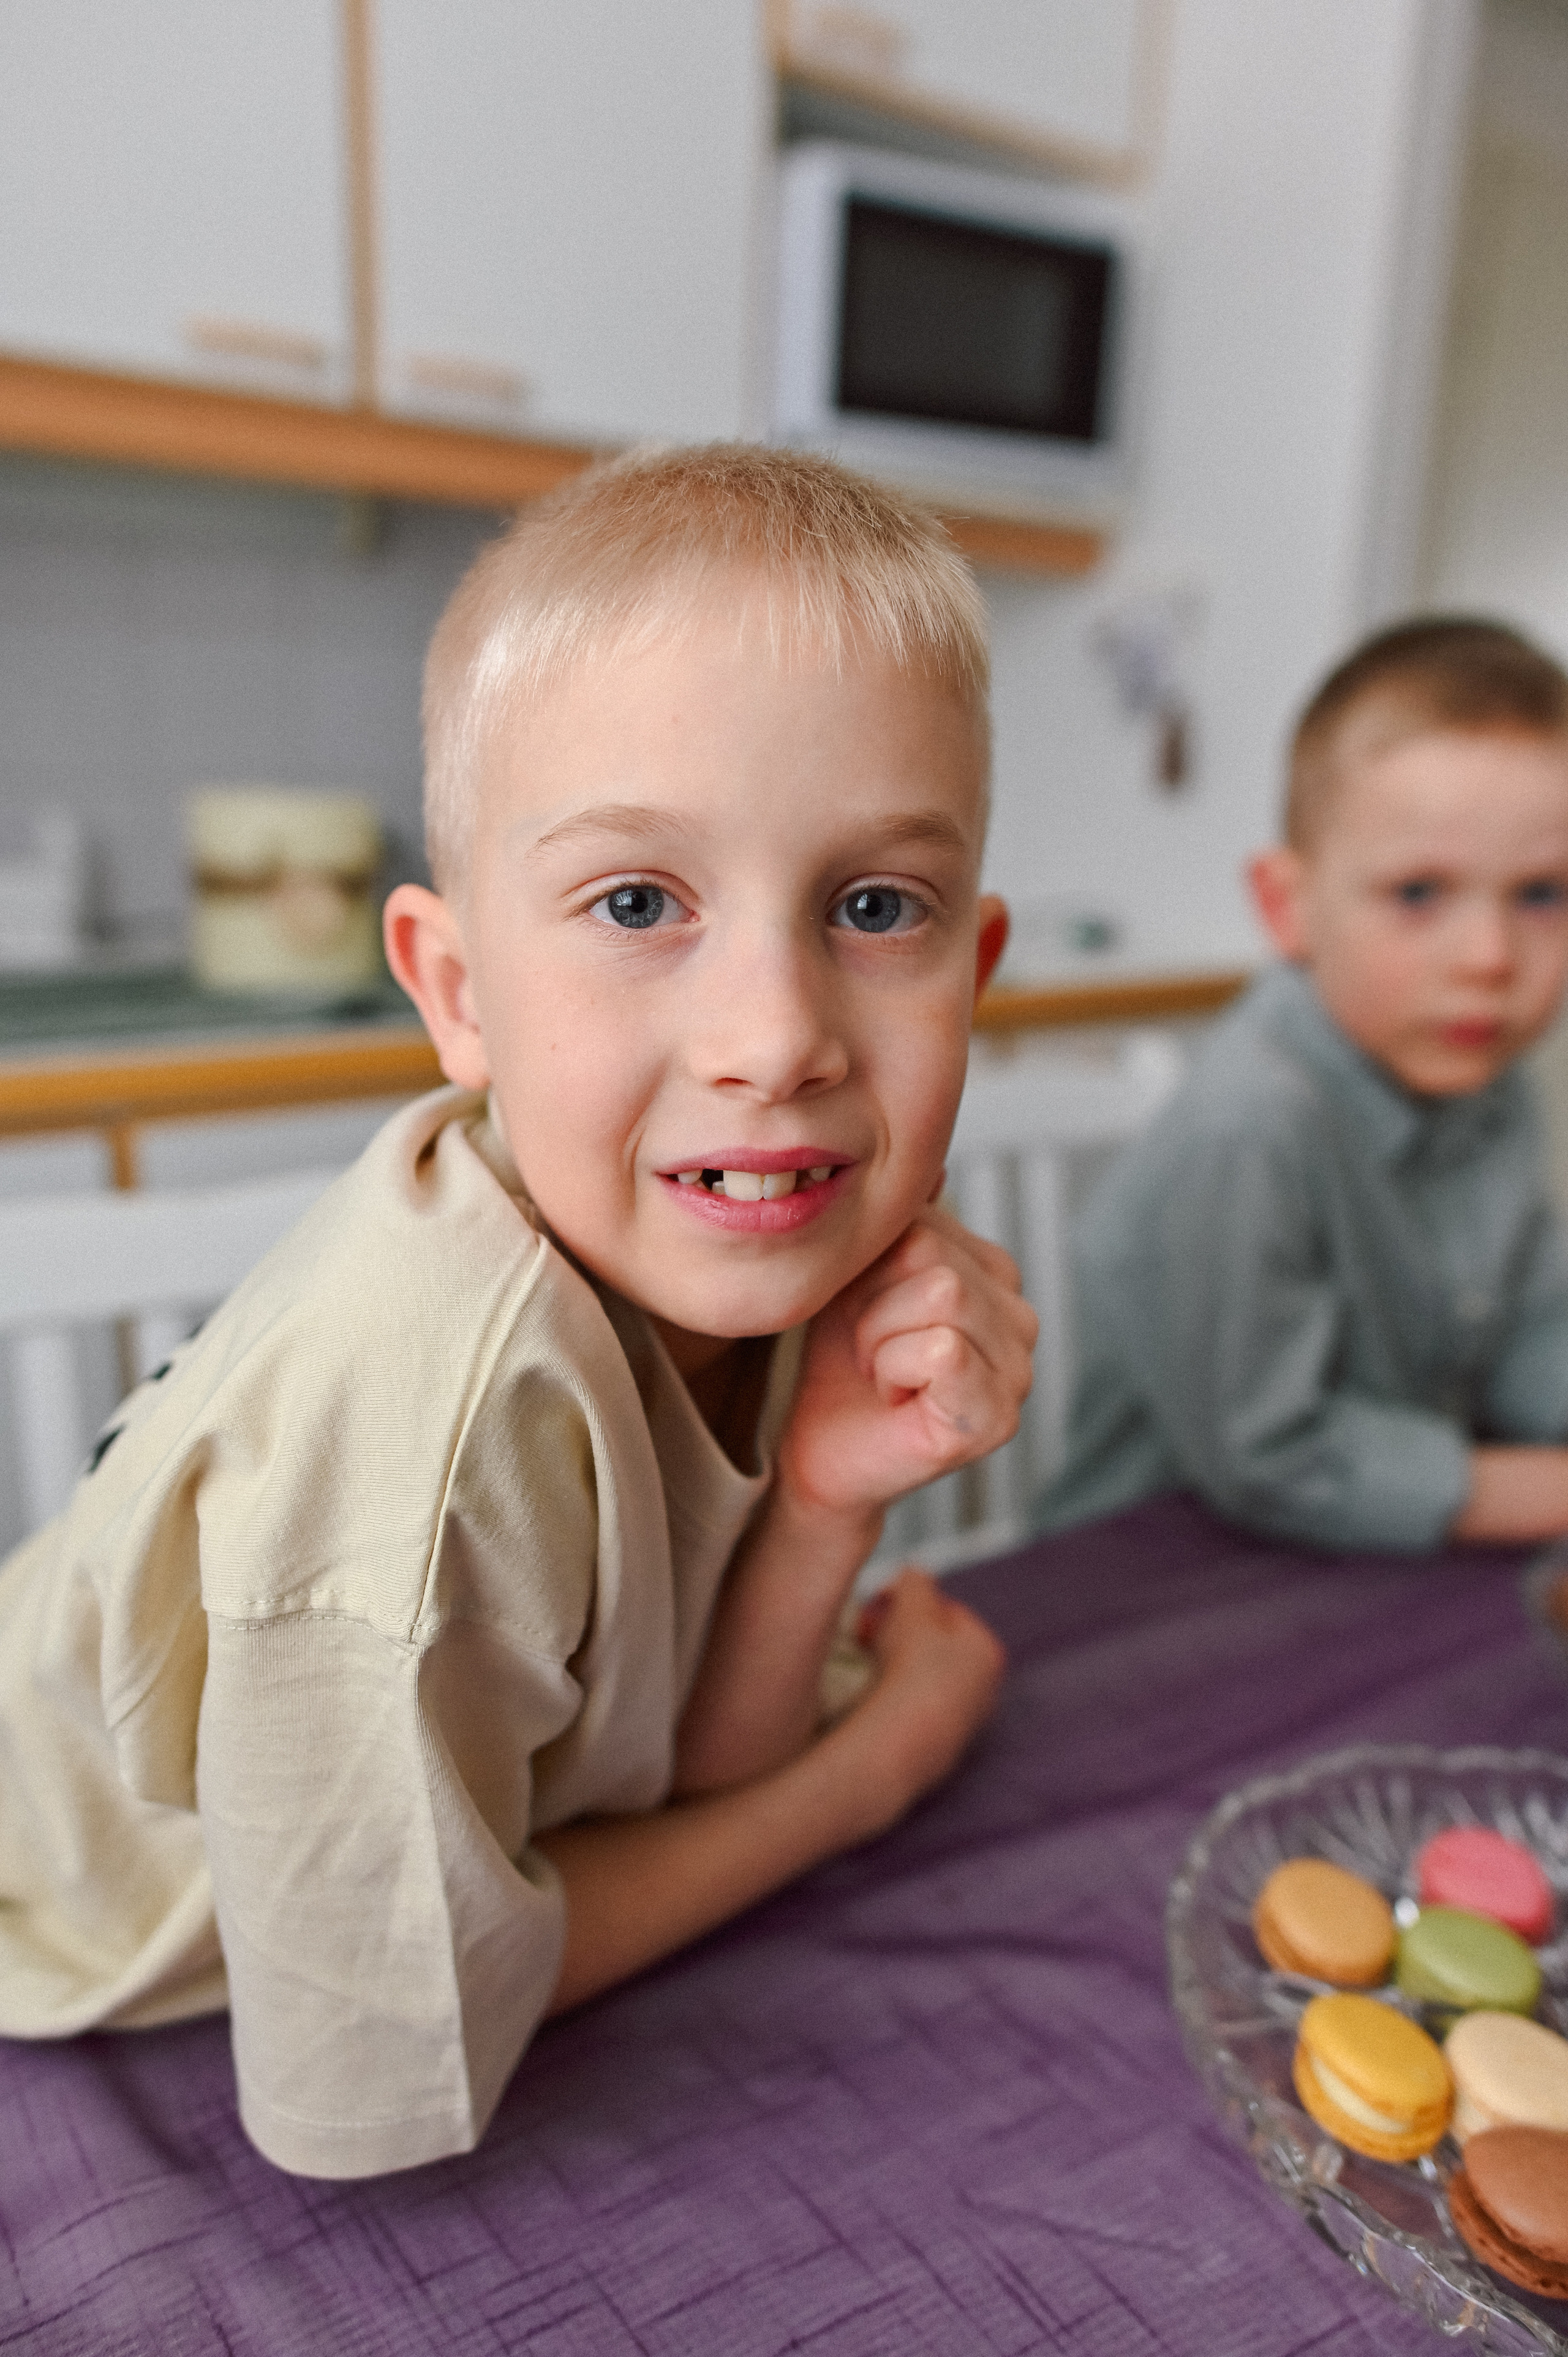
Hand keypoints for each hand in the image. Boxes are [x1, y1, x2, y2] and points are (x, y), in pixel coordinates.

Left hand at [778, 1206, 1036, 1516]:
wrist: (820, 1450)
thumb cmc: (840, 1365)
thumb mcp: (864, 1275)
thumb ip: (903, 1223)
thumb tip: (933, 1161)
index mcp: (995, 1276)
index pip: (927, 1224)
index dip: (871, 1266)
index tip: (862, 1312)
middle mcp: (1020, 1319)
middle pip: (933, 1255)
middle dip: (871, 1301)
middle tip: (866, 1350)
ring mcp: (1018, 1371)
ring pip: (941, 1293)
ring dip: (878, 1336)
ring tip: (879, 1370)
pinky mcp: (997, 1416)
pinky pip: (941, 1349)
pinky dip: (893, 1369)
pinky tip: (894, 1397)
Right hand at [835, 1567, 1006, 1830]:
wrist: (899, 1746)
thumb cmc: (911, 1670)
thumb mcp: (911, 1605)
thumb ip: (914, 1582)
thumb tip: (914, 1576)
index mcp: (988, 1650)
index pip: (948, 1610)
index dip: (909, 1601)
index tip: (878, 1604)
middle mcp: (985, 1688)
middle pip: (937, 1644)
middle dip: (899, 1632)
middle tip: (868, 1631)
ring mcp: (963, 1722)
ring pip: (924, 1678)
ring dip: (895, 1663)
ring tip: (866, 1659)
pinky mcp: (939, 1748)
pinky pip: (914, 1709)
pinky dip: (894, 1696)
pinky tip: (871, 1695)